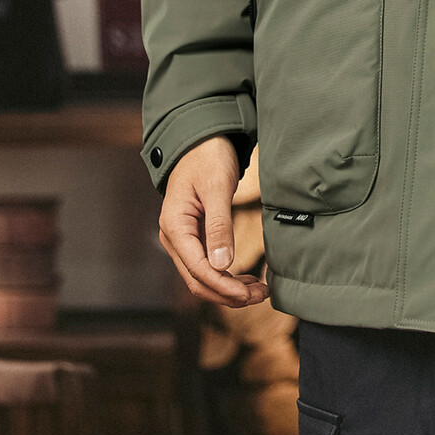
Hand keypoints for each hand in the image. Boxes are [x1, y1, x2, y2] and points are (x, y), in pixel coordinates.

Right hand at [158, 134, 270, 307]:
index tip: (249, 294)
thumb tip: (223, 264)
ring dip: (228, 288)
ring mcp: (182, 239)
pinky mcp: (194, 237)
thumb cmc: (208, 157)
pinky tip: (246, 279)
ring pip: (202, 277)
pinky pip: (206, 265)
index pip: (197, 269)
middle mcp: (173, 238)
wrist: (201, 139)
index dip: (223, 285)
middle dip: (228, 293)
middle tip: (260, 296)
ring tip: (258, 291)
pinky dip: (226, 275)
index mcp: (174, 226)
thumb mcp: (216, 188)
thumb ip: (219, 226)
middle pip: (197, 280)